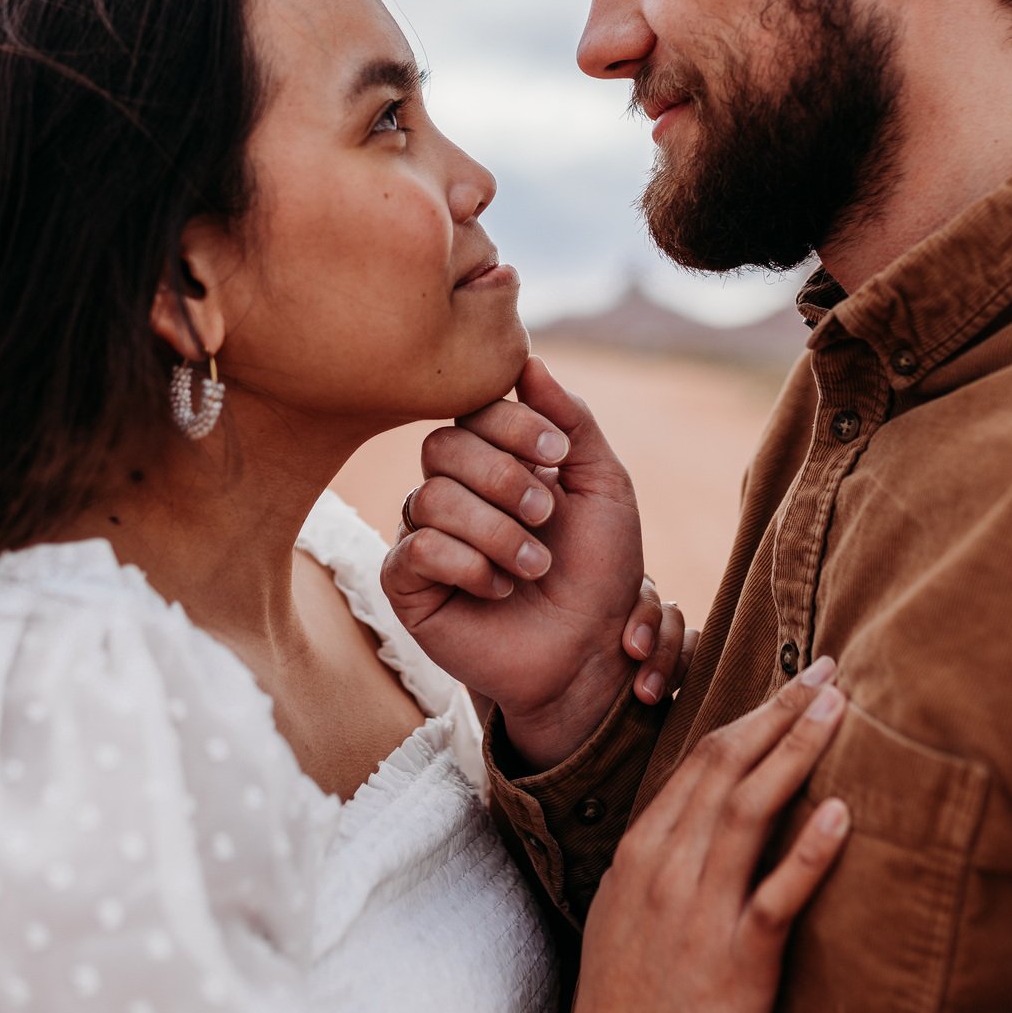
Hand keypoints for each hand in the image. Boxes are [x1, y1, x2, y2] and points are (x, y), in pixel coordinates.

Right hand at [381, 356, 657, 765]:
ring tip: (534, 565)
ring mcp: (426, 535)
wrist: (592, 651)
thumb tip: (529, 361)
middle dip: (506, 478)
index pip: (475, 408)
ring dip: (497, 531)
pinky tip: (498, 588)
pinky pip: (417, 548)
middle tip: (548, 516)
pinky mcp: (408, 583)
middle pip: (443, 445)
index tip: (559, 454)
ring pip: (431, 497)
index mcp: (494, 457)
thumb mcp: (603, 485)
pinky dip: (468, 565)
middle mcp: (452, 489)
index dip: (514, 423)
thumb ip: (572, 419)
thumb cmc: (600, 570)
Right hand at [559, 660, 849, 1012]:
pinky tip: (841, 811)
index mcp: (644, 849)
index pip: (702, 759)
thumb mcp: (624, 907)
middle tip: (828, 672)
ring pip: (751, 809)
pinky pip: (778, 893)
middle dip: (781, 712)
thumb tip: (700, 815)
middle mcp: (669, 866)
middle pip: (728, 766)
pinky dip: (810, 849)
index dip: (752, 714)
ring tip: (840, 710)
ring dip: (798, 750)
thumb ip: (661, 856)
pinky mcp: (738, 958)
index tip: (792, 684)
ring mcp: (700, 909)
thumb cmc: (625, 1002)